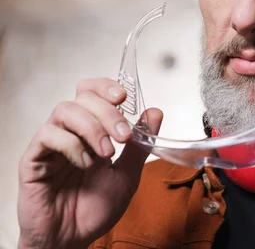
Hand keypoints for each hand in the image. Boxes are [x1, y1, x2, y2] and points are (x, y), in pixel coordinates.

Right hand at [17, 78, 162, 248]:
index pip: (91, 92)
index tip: (124, 97)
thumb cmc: (95, 208)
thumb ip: (140, 144)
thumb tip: (155, 113)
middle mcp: (69, 132)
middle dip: (108, 112)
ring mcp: (50, 144)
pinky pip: (47, 135)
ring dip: (92, 128)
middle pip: (82, 98)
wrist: (73, 239)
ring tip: (106, 153)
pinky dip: (72, 145)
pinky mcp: (33, 159)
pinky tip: (85, 164)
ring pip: (64, 110)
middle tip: (124, 136)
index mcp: (90, 130)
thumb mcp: (127, 174)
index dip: (105, 87)